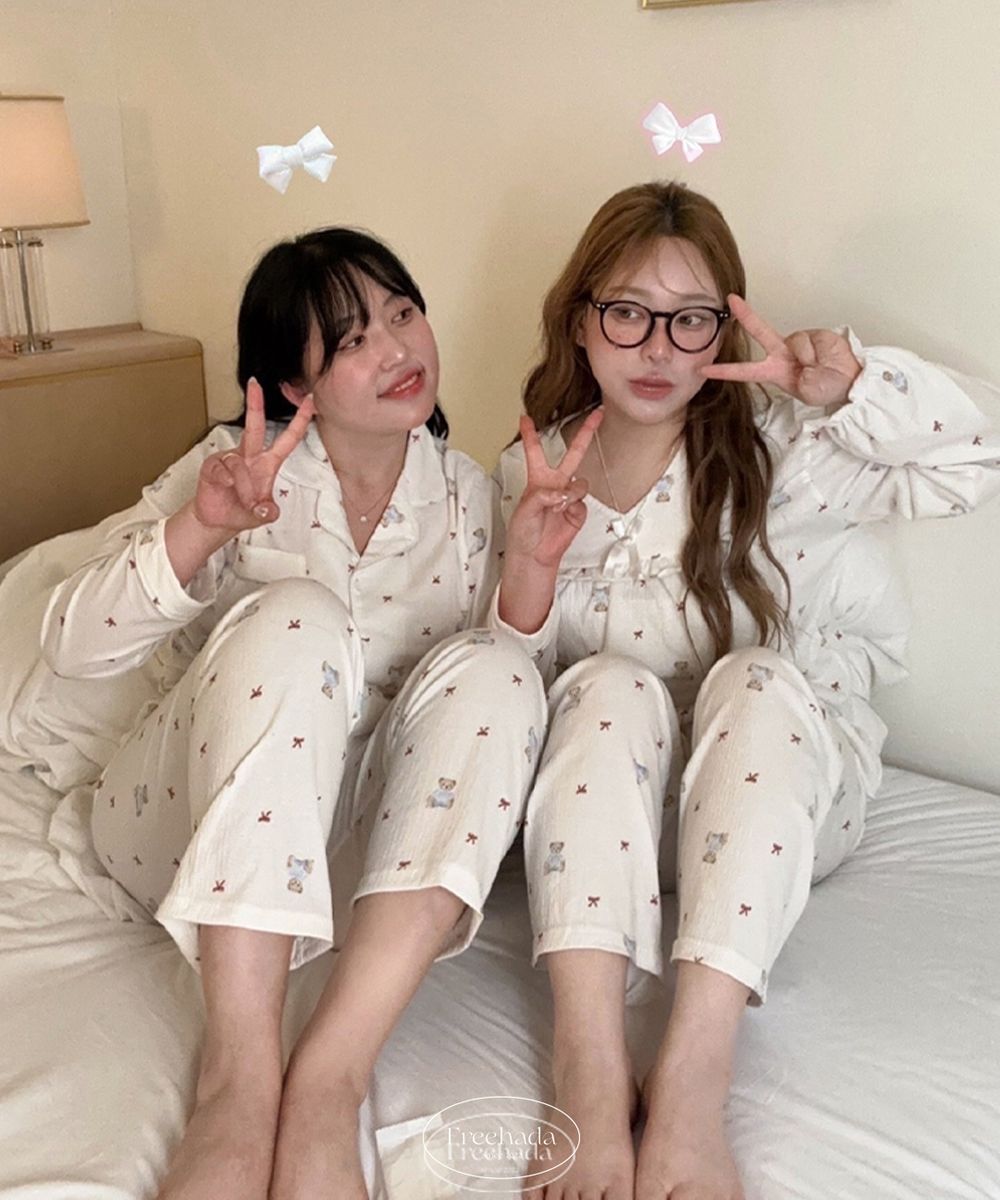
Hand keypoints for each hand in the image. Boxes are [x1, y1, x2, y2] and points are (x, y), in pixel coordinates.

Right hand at [193, 379, 315, 531]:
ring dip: (243, 486)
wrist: (217, 521)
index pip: (287, 438)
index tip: (309, 400)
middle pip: (254, 426)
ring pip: (239, 463)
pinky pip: (223, 470)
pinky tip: (226, 488)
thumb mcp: (262, 515)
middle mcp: (250, 456)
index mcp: (268, 463)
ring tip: (244, 500)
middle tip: (255, 384)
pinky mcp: (212, 466)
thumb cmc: (241, 510)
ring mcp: (230, 459)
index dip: (299, 420)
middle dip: (255, 404)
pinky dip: (227, 482)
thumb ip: (268, 512)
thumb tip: (266, 509)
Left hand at [505, 408, 602, 569]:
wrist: (533, 554)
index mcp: (537, 479)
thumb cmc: (523, 532)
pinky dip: (572, 507)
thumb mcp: (524, 508)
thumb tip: (561, 493)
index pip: (535, 451)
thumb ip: (542, 495)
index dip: (530, 434)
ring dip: (570, 492)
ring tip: (557, 506)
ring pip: (581, 482)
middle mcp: (555, 484)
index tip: (525, 417)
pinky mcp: (578, 511)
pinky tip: (563, 514)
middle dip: (586, 433)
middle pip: (573, 453)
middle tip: (596, 415)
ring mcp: (568, 497)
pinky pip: (582, 502)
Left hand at [700, 294, 861, 407]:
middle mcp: (782, 353)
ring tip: (819, 367)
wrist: (849, 381)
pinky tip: (825, 357)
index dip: (725, 371)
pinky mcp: (815, 334)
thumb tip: (802, 359)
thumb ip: (801, 378)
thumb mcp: (807, 391)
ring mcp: (798, 342)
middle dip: (746, 315)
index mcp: (774, 371)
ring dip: (809, 358)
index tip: (704, 369)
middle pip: (760, 332)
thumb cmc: (825, 388)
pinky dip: (819, 351)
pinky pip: (811, 340)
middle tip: (731, 300)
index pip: (745, 371)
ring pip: (795, 343)